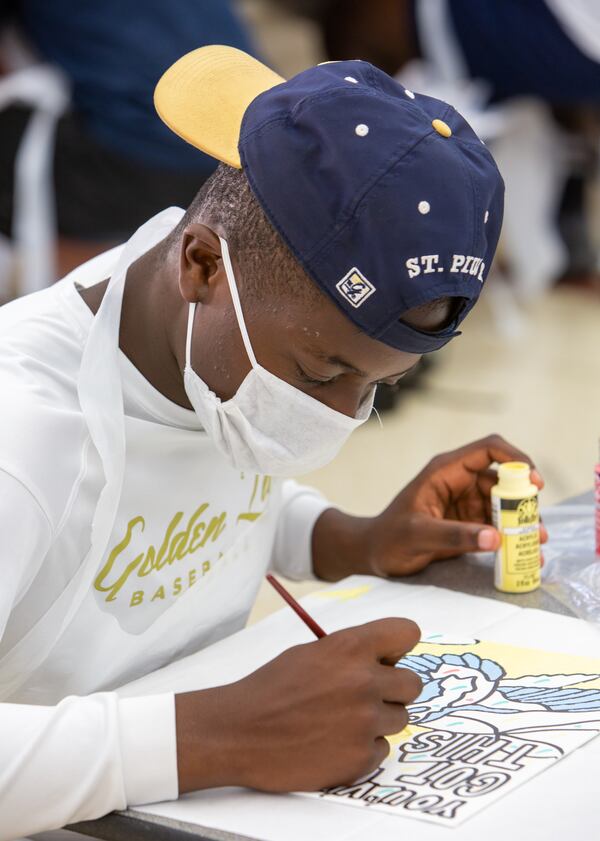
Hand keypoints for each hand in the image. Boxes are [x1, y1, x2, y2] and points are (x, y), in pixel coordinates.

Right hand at [175, 618, 421, 792]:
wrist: (239, 732)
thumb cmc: (271, 688)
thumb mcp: (311, 653)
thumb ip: (352, 653)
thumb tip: (385, 659)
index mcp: (351, 647)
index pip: (408, 632)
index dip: (398, 646)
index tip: (388, 657)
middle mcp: (364, 682)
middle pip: (413, 684)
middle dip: (392, 690)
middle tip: (364, 696)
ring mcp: (365, 722)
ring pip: (399, 719)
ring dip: (377, 721)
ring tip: (341, 721)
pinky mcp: (360, 758)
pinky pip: (382, 750)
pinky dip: (362, 748)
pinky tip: (333, 743)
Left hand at [312, 434, 546, 579]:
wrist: (373, 555)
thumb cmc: (388, 539)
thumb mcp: (418, 536)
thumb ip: (455, 536)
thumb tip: (495, 538)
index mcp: (445, 471)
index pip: (488, 449)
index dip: (515, 459)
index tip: (534, 483)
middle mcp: (459, 482)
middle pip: (503, 480)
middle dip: (523, 501)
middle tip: (536, 528)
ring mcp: (465, 502)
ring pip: (503, 505)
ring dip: (521, 522)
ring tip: (535, 545)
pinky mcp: (467, 523)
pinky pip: (496, 525)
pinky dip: (511, 538)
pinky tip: (523, 555)